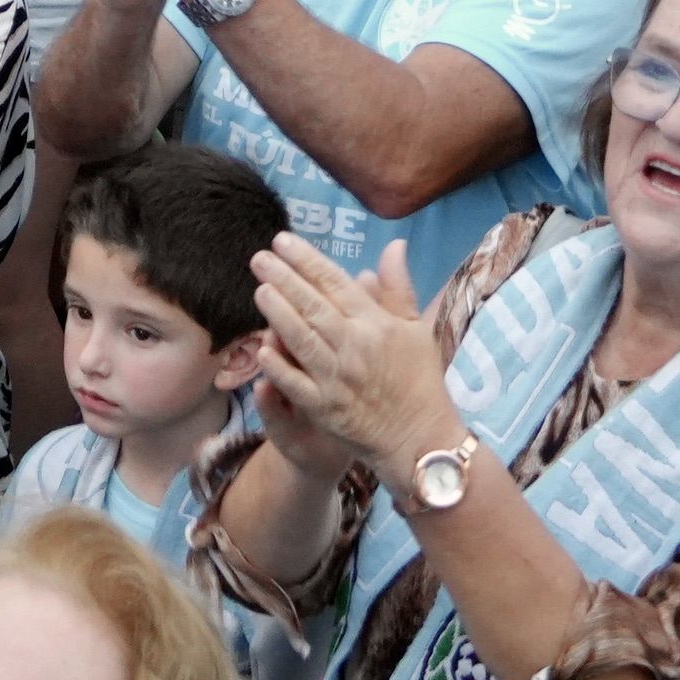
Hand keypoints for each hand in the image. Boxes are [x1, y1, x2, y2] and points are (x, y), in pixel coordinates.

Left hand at [247, 234, 454, 482]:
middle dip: (284, 279)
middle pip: (313, 307)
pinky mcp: (325, 409)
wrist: (420, 437)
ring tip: (259, 289)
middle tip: (259, 258)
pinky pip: (296, 384)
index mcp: (375, 324)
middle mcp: (354, 347)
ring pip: (302, 340)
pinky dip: (279, 367)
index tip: (283, 241)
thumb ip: (398, 287)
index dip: (307, 260)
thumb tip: (394, 244)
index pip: (335, 284)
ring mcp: (337, 379)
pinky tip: (261, 348)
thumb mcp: (417, 328)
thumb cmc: (419, 379)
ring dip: (278, 314)